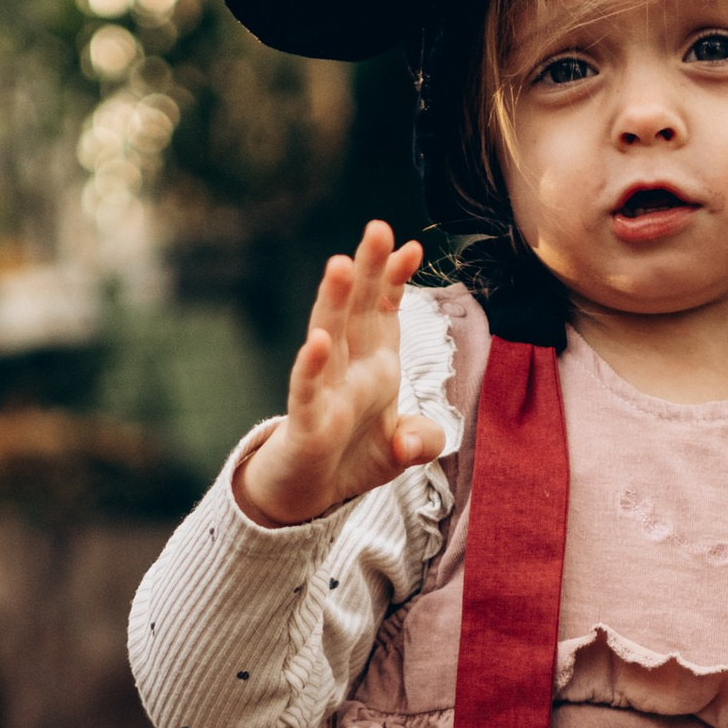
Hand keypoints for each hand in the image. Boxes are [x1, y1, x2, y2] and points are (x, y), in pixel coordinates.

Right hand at [236, 221, 445, 527]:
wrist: (306, 500)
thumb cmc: (349, 463)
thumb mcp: (399, 453)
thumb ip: (422, 439)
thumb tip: (416, 439)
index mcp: (375, 368)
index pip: (384, 313)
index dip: (395, 281)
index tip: (413, 247)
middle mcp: (348, 371)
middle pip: (357, 311)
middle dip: (368, 270)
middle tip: (378, 227)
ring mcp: (323, 393)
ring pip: (327, 338)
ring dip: (334, 303)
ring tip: (341, 264)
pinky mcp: (305, 425)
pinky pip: (306, 392)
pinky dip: (310, 368)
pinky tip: (317, 343)